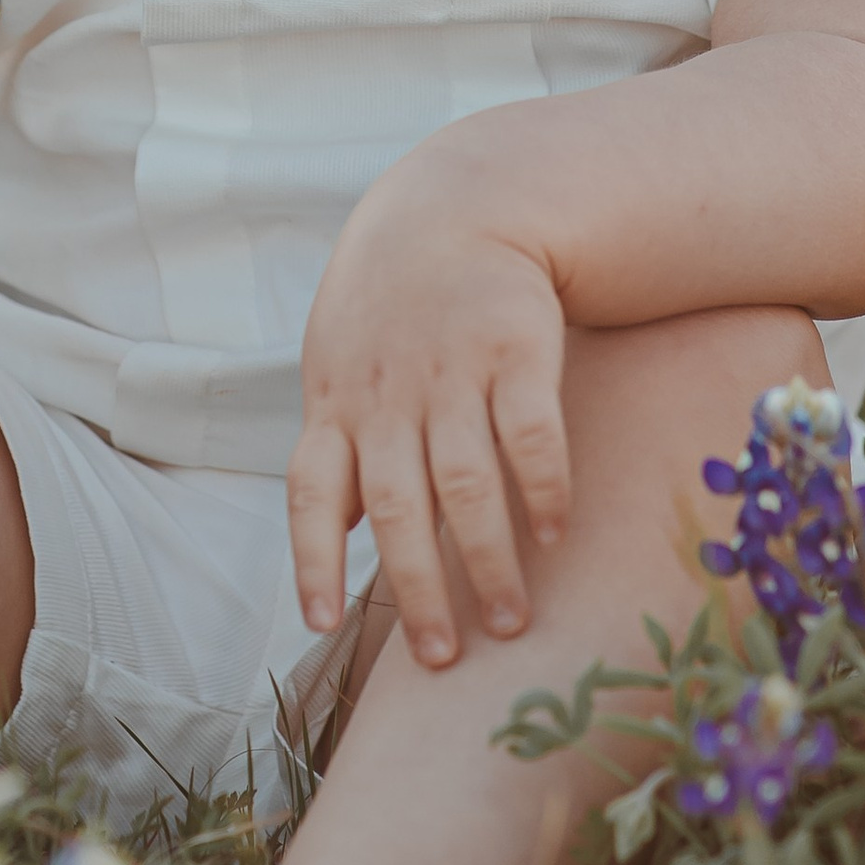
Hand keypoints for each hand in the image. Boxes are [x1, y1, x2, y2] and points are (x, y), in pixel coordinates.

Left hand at [287, 151, 570, 667]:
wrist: (459, 205)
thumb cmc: (391, 307)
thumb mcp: (340, 363)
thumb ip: (339, 447)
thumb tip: (339, 542)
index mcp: (336, 402)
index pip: (309, 492)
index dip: (313, 558)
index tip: (321, 621)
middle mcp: (388, 394)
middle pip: (397, 507)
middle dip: (418, 590)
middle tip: (445, 659)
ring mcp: (453, 371)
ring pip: (467, 484)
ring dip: (489, 560)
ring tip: (511, 622)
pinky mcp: (518, 348)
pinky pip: (533, 432)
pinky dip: (544, 489)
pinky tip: (555, 534)